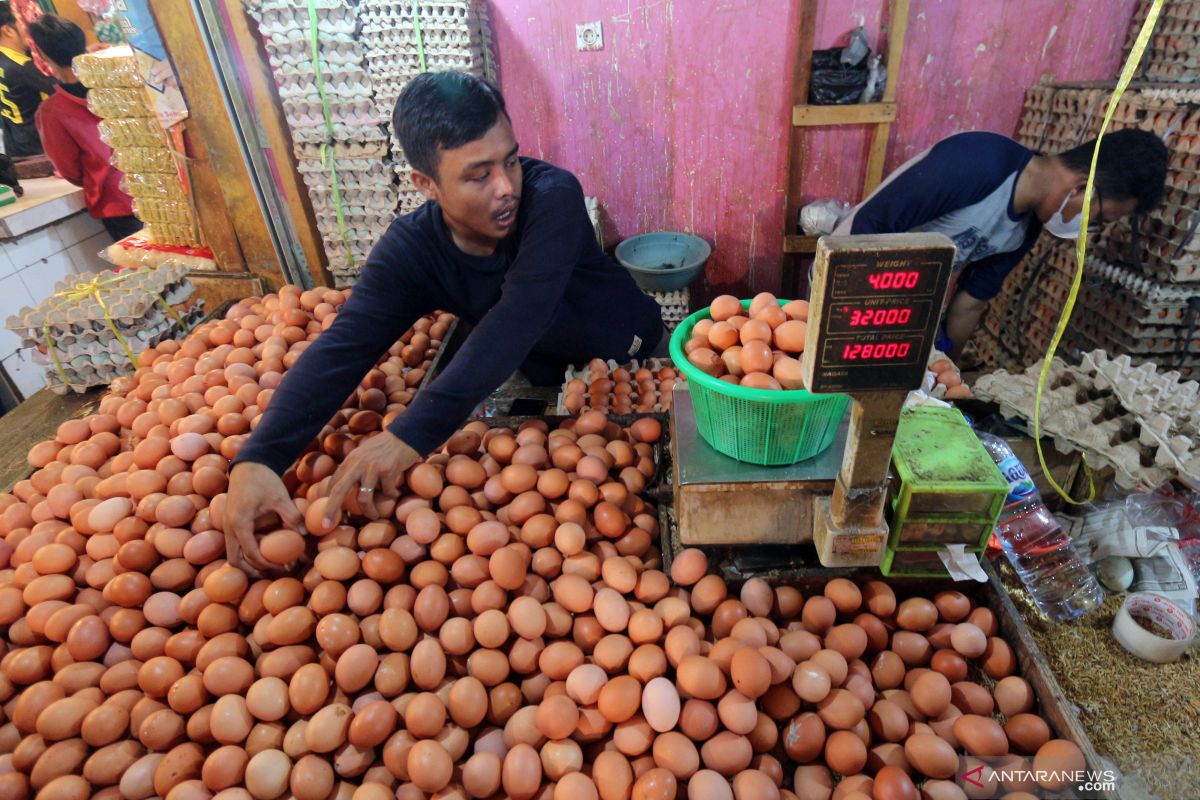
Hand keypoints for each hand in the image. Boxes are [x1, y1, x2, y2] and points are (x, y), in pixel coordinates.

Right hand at [223, 461, 303, 576]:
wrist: (249, 464)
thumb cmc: (264, 479)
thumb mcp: (280, 497)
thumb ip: (292, 516)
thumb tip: (305, 534)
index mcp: (240, 522)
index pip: (251, 553)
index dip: (267, 564)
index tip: (284, 567)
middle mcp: (229, 528)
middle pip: (235, 561)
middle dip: (254, 571)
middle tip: (275, 572)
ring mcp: (227, 526)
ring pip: (233, 556)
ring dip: (249, 564)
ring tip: (271, 567)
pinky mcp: (231, 524)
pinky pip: (235, 547)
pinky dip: (247, 554)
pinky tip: (265, 554)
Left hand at [325, 430, 420, 524]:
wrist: (405, 435)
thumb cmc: (385, 446)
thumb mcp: (363, 453)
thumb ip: (354, 467)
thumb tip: (346, 486)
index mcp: (350, 460)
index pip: (333, 483)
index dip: (327, 500)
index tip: (326, 514)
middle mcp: (357, 464)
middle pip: (338, 491)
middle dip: (330, 509)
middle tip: (326, 526)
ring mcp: (372, 468)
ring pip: (364, 498)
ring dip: (369, 511)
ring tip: (374, 516)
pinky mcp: (387, 471)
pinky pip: (387, 492)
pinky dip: (392, 496)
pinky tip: (395, 493)